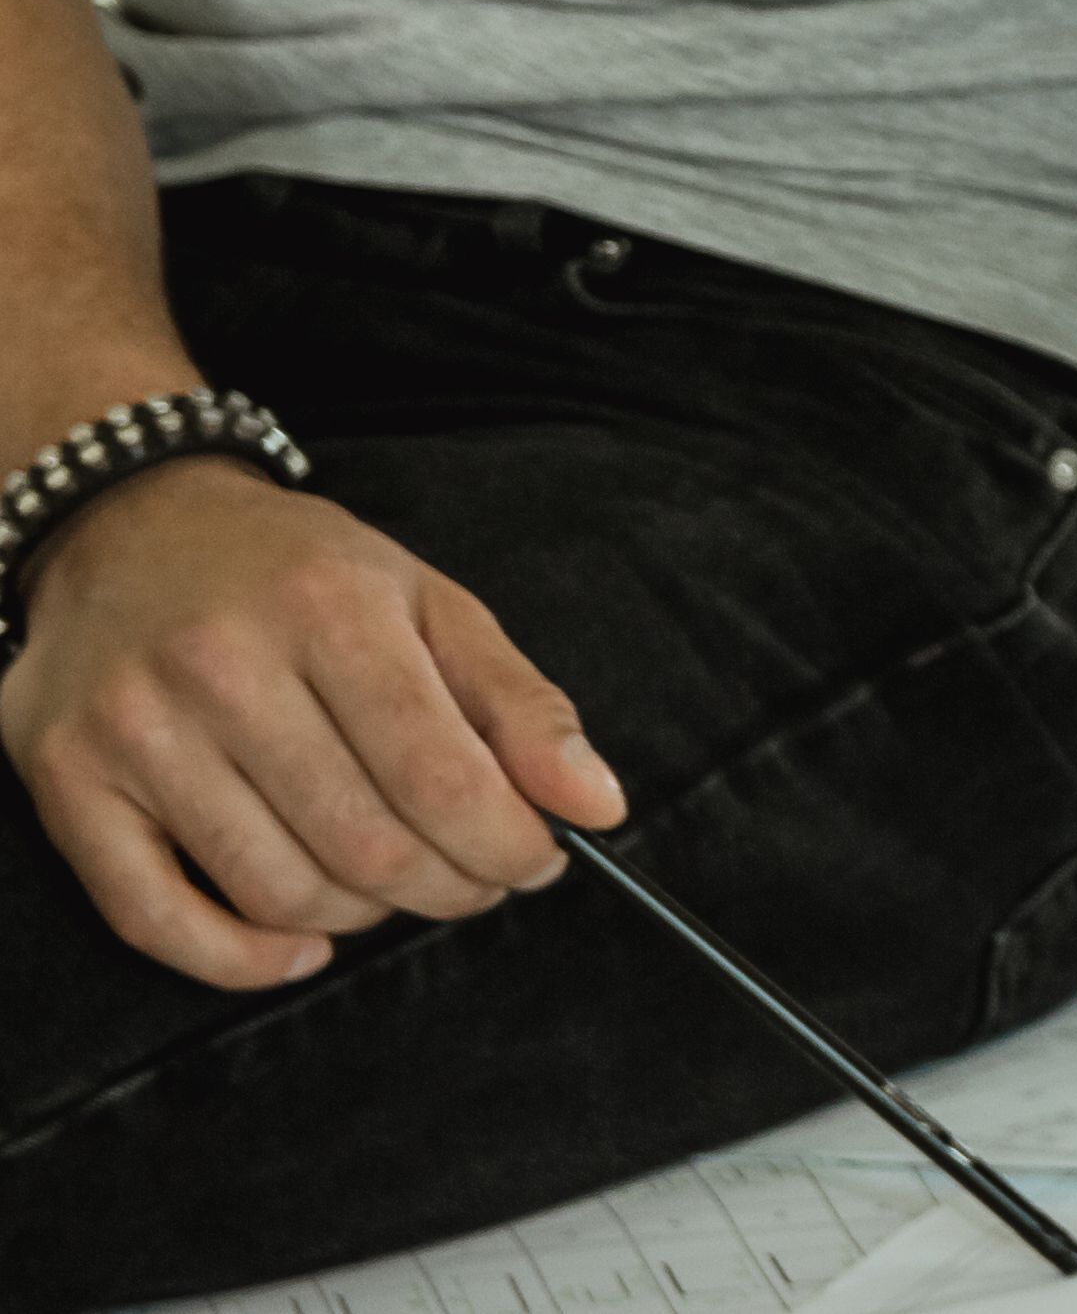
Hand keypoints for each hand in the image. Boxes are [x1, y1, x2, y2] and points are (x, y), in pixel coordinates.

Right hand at [2, 457, 626, 988]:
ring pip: (279, 890)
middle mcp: (220, 666)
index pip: (443, 779)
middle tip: (473, 877)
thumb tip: (598, 806)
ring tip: (392, 882)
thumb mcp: (431, 603)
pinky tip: (302, 943)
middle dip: (450, 886)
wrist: (130, 527)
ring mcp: (133, 729)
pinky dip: (243, 959)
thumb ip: (523, 706)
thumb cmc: (299, 575)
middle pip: (367, 845)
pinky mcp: (66, 782)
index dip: (509, 845)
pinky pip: (155, 919)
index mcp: (327, 610)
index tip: (537, 859)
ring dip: (363, 916)